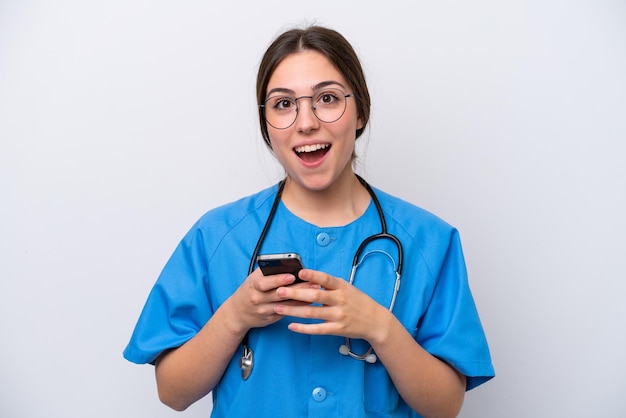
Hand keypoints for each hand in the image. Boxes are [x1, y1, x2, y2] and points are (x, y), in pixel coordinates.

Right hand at [226, 268, 317, 334]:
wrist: (237, 313)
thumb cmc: (249, 290)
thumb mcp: (253, 278)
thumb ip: (268, 272)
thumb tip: (288, 264)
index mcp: (253, 285)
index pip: (265, 282)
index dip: (279, 279)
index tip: (293, 276)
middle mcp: (257, 298)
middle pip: (279, 294)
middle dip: (297, 288)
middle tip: (312, 283)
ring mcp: (263, 310)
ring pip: (285, 304)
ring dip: (301, 298)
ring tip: (315, 291)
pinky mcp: (270, 319)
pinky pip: (287, 312)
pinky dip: (298, 307)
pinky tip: (309, 302)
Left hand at [273, 269, 389, 343]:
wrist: (375, 321)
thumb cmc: (358, 302)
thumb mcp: (347, 287)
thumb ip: (329, 284)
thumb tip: (308, 277)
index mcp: (341, 287)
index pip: (325, 279)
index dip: (313, 275)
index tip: (299, 272)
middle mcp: (340, 300)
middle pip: (314, 296)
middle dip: (295, 294)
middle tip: (279, 291)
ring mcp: (338, 315)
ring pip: (311, 313)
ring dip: (293, 311)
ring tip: (278, 308)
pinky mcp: (337, 329)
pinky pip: (317, 329)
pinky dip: (303, 328)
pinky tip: (291, 326)